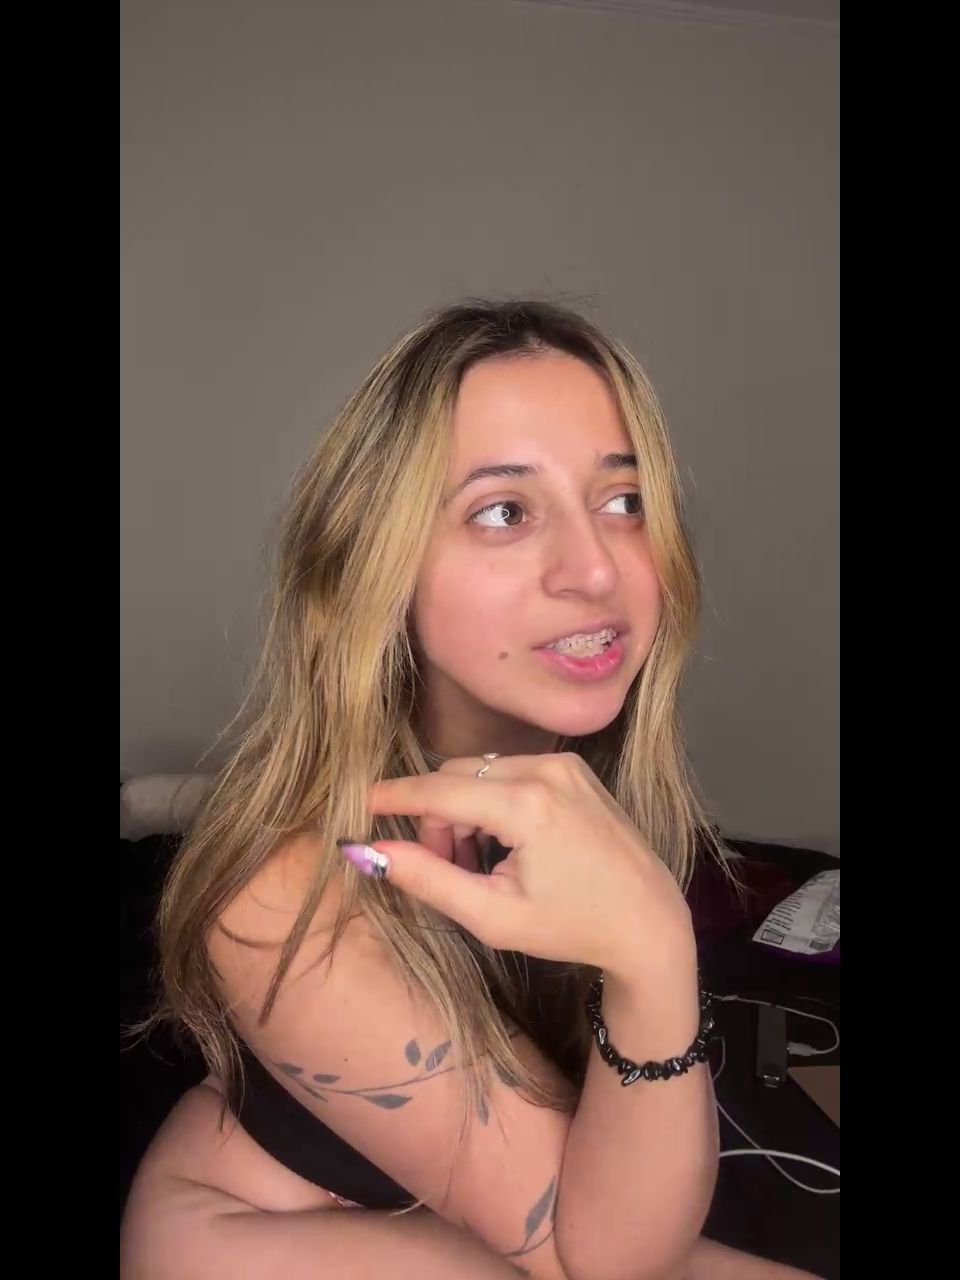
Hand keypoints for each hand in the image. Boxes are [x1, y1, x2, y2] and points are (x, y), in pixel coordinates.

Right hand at [358, 753, 695, 978]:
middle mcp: (547, 770)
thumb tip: (367, 850)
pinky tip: (508, 844)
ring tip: (481, 863)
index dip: (392, 797)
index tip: (357, 804)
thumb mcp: (492, 915)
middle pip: (456, 777)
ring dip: (463, 811)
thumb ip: (427, 879)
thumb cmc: (571, 927)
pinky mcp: (574, 767)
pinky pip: (510, 772)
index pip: (438, 790)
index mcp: (528, 806)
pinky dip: (492, 802)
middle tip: (448, 868)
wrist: (648, 920)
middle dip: (436, 818)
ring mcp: (564, 764)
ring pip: (481, 773)